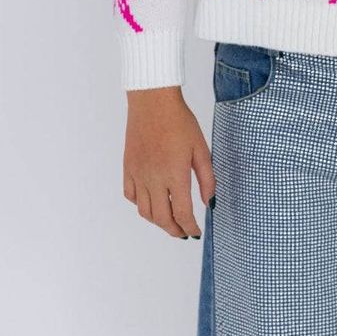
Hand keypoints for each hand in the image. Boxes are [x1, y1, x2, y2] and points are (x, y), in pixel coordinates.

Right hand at [123, 87, 215, 238]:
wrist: (153, 102)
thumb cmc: (180, 122)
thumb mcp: (200, 148)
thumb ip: (207, 178)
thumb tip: (209, 202)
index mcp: (175, 174)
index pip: (182, 213)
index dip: (190, 227)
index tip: (196, 232)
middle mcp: (153, 179)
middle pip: (162, 219)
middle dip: (174, 230)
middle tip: (184, 232)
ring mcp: (138, 174)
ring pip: (144, 212)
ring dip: (157, 221)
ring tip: (169, 220)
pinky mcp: (127, 168)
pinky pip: (130, 196)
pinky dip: (140, 205)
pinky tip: (151, 201)